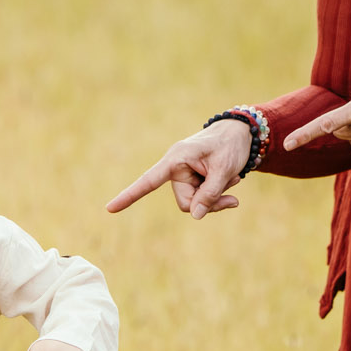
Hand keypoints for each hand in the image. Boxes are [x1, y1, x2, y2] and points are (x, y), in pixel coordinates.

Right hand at [105, 118, 251, 220]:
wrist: (241, 134)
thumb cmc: (230, 146)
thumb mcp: (224, 170)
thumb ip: (210, 194)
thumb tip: (195, 216)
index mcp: (176, 159)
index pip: (149, 181)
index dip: (129, 196)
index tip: (109, 209)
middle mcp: (176, 167)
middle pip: (185, 202)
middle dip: (209, 203)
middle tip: (232, 197)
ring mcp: (184, 174)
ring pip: (194, 203)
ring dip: (216, 197)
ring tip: (233, 180)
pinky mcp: (193, 179)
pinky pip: (201, 198)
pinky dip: (218, 194)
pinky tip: (232, 181)